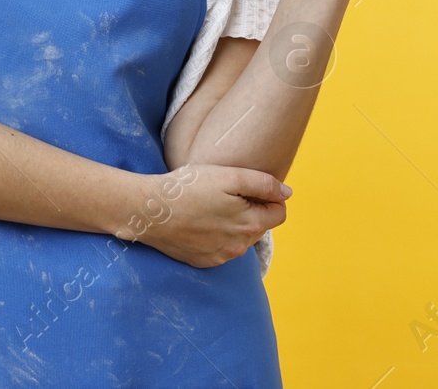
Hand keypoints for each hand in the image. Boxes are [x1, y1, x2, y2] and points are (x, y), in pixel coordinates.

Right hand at [119, 164, 288, 268]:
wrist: (150, 210)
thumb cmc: (188, 188)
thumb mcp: (229, 176)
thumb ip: (263, 184)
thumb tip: (287, 193)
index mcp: (250, 225)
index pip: (279, 213)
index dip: (269, 196)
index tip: (248, 187)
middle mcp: (239, 247)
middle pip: (259, 226)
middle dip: (251, 209)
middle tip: (224, 193)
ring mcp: (220, 257)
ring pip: (241, 238)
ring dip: (234, 223)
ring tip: (210, 206)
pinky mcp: (203, 261)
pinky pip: (222, 248)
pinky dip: (217, 235)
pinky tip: (200, 221)